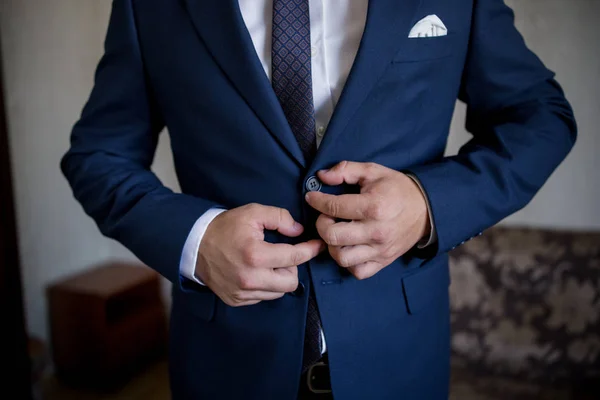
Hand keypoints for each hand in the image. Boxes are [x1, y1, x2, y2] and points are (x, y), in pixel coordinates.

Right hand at [196, 204, 325, 306]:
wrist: (195, 245)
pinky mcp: (236, 300)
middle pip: (291, 282)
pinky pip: (263, 297)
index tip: (318, 245)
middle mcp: (250, 278)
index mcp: (256, 255)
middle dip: (292, 267)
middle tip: (283, 255)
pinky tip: (256, 272)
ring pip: (278, 292)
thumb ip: (279, 217)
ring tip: (268, 263)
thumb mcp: (252, 213)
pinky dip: (265, 286)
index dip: (310, 250)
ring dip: (279, 278)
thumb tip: (298, 231)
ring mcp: (243, 293)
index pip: (295, 257)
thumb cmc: (225, 227)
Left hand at [305, 161, 430, 279]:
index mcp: (374, 206)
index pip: (334, 207)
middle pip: (332, 236)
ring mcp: (380, 249)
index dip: (317, 201)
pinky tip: (348, 247)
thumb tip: (321, 177)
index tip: (312, 197)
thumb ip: (345, 170)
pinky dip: (348, 262)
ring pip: (342, 258)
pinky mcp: (383, 261)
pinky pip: (358, 271)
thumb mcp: (373, 171)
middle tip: (326, 216)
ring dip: (332, 245)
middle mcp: (376, 231)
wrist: (426, 209)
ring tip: (336, 233)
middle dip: (321, 224)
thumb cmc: (396, 189)